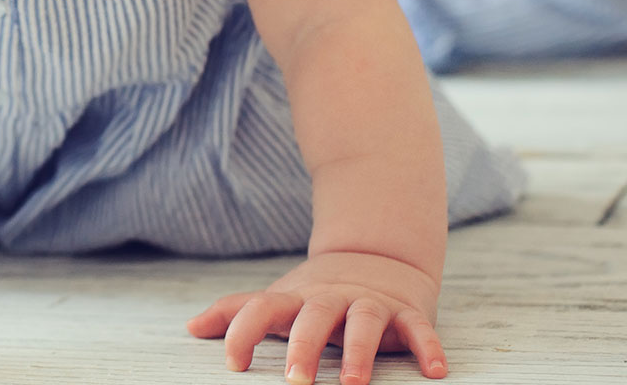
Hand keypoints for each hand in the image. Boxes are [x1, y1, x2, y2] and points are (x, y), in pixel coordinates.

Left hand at [187, 252, 444, 384]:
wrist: (377, 254)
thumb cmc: (317, 293)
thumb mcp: (281, 299)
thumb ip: (238, 313)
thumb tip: (191, 327)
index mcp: (297, 299)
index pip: (263, 308)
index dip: (244, 332)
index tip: (232, 363)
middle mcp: (332, 300)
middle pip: (315, 318)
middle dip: (305, 348)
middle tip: (295, 382)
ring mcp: (370, 303)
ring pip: (365, 322)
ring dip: (360, 351)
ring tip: (353, 383)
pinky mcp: (407, 312)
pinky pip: (420, 329)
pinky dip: (428, 347)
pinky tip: (435, 372)